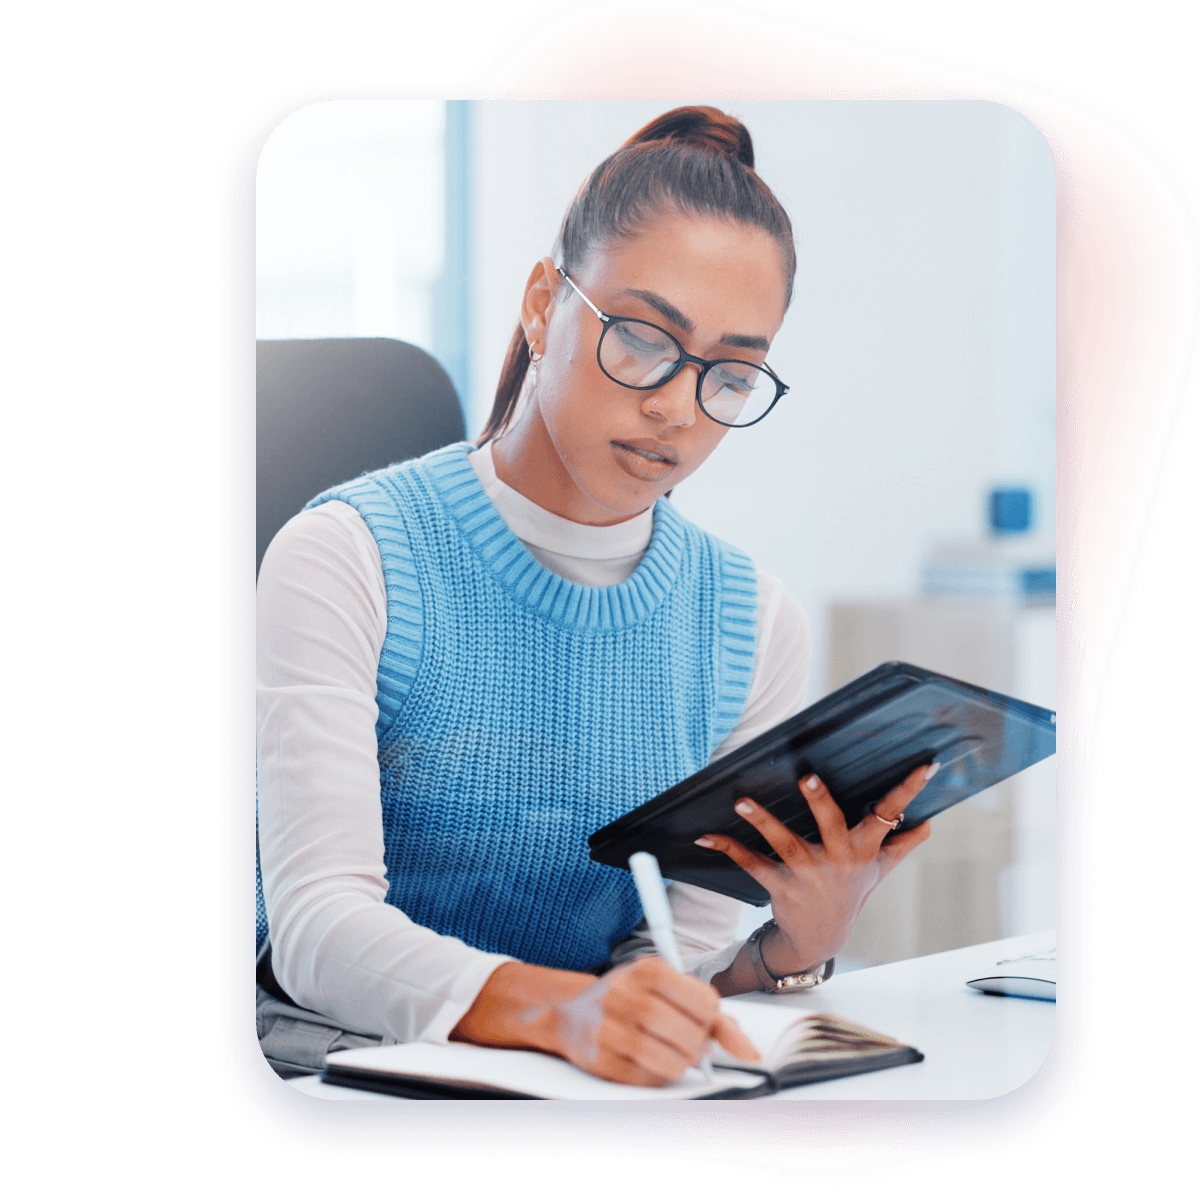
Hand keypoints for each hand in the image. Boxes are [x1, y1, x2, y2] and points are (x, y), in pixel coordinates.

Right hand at [545, 957, 759, 1085]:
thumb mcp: (668, 990)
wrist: (571, 1011)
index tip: (699, 1019)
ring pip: (671, 1064)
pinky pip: (647, 1081)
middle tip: (687, 1042)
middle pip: (690, 1036)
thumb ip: (715, 1017)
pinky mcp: (600, 1060)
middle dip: (697, 1046)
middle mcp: (626, 994)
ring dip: (679, 1063)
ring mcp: (609, 1028)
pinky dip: (656, 1075)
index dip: (709, 1019)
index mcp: (648, 969)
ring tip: (670, 1051)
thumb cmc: (630, 998)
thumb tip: (750, 1052)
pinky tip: (647, 1059)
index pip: (706, 1003)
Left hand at [698, 764, 936, 979]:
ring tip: (742, 802)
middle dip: (820, 801)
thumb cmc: (850, 894)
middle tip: (808, 776)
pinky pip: (752, 864)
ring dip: (762, 821)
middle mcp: (838, 860)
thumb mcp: (879, 871)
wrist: (820, 940)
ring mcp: (808, 874)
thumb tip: (928, 822)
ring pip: (784, 843)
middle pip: (831, 824)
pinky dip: (728, 848)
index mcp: (864, 850)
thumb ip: (901, 845)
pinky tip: (707, 836)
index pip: (891, 815)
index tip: (925, 766)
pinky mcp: (780, 886)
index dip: (908, 790)